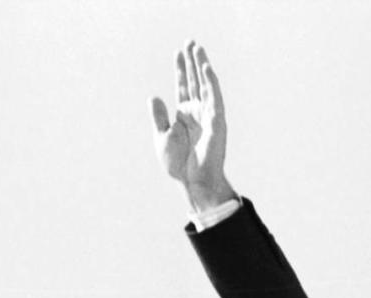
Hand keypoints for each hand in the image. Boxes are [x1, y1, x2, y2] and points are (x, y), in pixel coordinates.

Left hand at [150, 41, 235, 212]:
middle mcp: (198, 112)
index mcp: (185, 116)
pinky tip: (205, 68)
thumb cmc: (179, 165)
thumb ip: (159, 117)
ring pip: (206, 85)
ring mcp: (208, 116)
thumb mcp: (163, 138)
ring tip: (197, 48)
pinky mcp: (217, 123)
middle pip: (195, 81)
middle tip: (190, 41)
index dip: (181, 69)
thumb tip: (153, 96)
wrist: (192, 183)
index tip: (179, 52)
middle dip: (192, 62)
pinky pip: (214, 99)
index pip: (183, 86)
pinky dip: (210, 83)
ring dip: (202, 66)